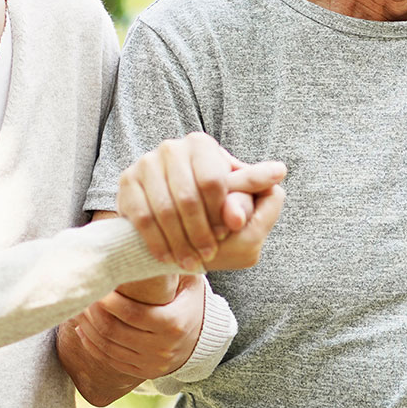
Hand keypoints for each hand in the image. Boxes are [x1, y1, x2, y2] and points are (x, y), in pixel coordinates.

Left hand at [58, 272, 208, 389]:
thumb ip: (172, 264)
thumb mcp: (189, 281)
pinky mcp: (143, 373)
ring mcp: (152, 363)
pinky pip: (111, 361)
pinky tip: (83, 330)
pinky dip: (92, 346)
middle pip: (115, 332)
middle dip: (93, 314)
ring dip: (88, 329)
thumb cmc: (189, 300)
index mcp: (174, 323)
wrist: (202, 337)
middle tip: (83, 296)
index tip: (97, 287)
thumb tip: (148, 243)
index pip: (132, 314)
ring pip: (108, 348)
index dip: (109, 302)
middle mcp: (163, 348)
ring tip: (79, 310)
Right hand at [119, 133, 285, 270]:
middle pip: (188, 198)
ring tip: (192, 263)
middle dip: (201, 233)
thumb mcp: (232, 194)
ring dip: (180, 243)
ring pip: (165, 210)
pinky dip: (158, 242)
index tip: (229, 234)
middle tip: (210, 257)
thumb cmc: (206, 204)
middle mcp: (172, 147)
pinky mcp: (126, 182)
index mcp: (202, 144)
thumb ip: (252, 187)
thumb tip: (280, 171)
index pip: (214, 181)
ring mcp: (145, 163)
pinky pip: (142, 218)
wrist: (161, 213)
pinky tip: (168, 259)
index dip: (222, 212)